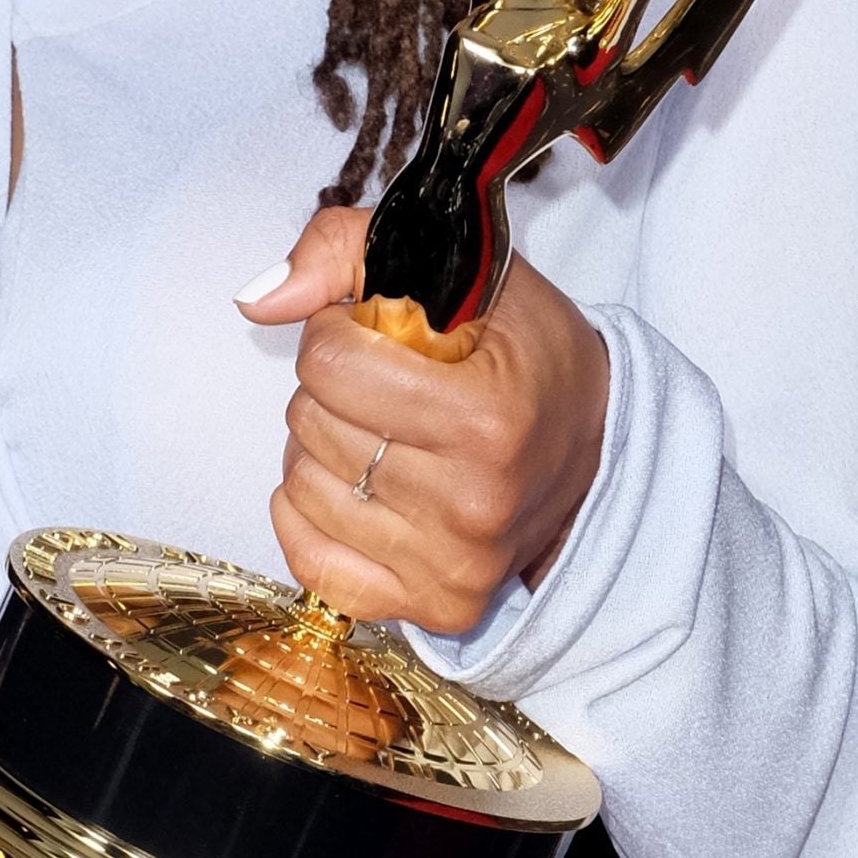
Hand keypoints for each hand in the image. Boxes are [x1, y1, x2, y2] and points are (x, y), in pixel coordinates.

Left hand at [236, 206, 608, 634]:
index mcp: (486, 418)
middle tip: (387, 386)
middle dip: (330, 389)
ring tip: (383, 433)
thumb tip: (257, 301)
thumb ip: (342, 250)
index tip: (375, 335)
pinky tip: (356, 485)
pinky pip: (309, 558)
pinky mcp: (435, 607)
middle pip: (310, 422)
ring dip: (322, 448)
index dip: (337, 334)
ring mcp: (453, 565)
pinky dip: (311, 514)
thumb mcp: (458, 266)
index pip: (328, 364)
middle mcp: (472, 504)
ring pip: (301, 485)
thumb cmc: (525, 355)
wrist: (600, 446)